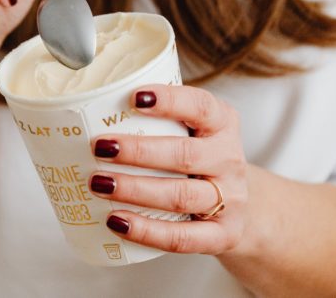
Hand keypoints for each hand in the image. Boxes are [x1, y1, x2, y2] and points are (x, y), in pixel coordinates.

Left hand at [88, 85, 248, 255]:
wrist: (244, 206)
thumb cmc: (201, 157)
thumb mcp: (193, 129)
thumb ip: (159, 118)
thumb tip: (90, 111)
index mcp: (222, 123)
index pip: (200, 106)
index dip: (169, 100)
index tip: (134, 97)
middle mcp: (229, 159)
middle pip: (185, 155)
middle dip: (139, 151)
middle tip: (100, 147)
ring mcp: (230, 200)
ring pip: (181, 196)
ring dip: (135, 190)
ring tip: (99, 183)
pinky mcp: (222, 235)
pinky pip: (183, 237)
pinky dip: (147, 231)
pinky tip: (117, 221)